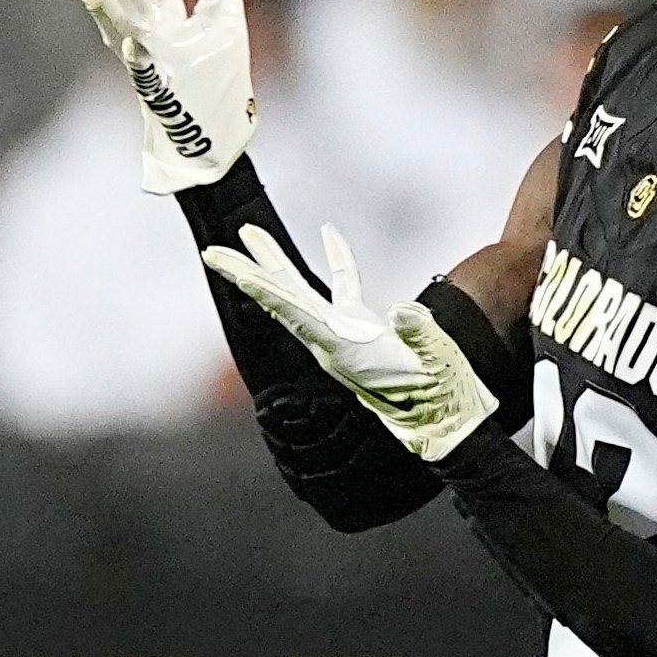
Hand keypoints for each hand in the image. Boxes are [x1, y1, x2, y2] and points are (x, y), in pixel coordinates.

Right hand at [79, 0, 256, 193]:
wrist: (214, 137)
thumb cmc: (214, 76)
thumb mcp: (225, 17)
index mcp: (166, 11)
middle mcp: (150, 31)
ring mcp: (150, 62)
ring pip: (123, 30)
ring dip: (108, 11)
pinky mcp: (159, 94)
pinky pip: (145, 75)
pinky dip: (138, 59)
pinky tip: (131, 43)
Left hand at [202, 223, 497, 460]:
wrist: (444, 422)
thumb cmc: (440, 398)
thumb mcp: (435, 366)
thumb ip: (419, 335)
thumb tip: (403, 311)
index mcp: (346, 349)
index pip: (296, 315)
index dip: (265, 292)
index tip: (235, 273)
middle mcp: (334, 341)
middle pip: (282, 301)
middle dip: (248, 274)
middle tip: (212, 251)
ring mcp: (346, 335)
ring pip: (302, 293)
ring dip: (276, 264)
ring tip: (251, 236)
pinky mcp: (363, 329)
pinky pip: (344, 287)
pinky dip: (338, 260)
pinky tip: (329, 234)